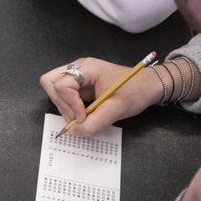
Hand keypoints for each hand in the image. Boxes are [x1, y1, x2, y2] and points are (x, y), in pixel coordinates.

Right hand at [41, 57, 163, 136]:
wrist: (149, 86)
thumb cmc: (134, 92)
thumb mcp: (115, 110)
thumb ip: (93, 123)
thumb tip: (74, 132)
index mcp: (87, 68)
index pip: (63, 83)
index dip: (70, 103)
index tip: (83, 117)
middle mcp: (79, 68)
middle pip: (50, 81)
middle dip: (60, 102)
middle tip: (76, 117)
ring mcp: (79, 74)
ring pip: (55, 88)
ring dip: (64, 106)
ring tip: (80, 118)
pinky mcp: (81, 83)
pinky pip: (65, 93)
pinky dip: (69, 106)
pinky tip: (82, 115)